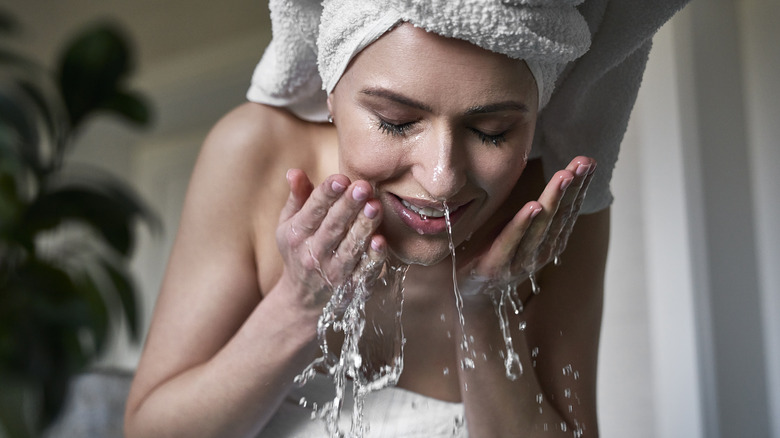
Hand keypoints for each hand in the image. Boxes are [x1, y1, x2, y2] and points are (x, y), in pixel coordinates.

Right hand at [275, 169, 385, 311]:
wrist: (303, 299)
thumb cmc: (299, 251)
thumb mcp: (289, 224)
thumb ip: (297, 197)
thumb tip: (294, 171)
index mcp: (297, 234)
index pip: (313, 210)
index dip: (326, 194)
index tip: (340, 178)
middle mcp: (313, 254)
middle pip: (333, 227)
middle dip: (348, 206)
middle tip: (363, 187)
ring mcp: (333, 272)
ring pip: (349, 248)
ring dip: (363, 228)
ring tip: (375, 207)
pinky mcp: (351, 287)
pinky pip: (363, 271)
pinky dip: (372, 258)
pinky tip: (381, 241)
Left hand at [458, 156, 596, 298]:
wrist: (467, 292)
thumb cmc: (494, 252)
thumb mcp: (519, 228)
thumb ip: (537, 211)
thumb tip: (551, 176)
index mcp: (549, 241)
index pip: (568, 210)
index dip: (580, 187)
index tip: (589, 162)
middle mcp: (540, 252)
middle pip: (560, 215)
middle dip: (573, 187)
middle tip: (583, 163)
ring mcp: (519, 261)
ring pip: (540, 226)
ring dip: (553, 199)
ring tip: (564, 177)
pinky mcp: (495, 266)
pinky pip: (510, 242)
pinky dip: (522, 224)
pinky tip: (533, 206)